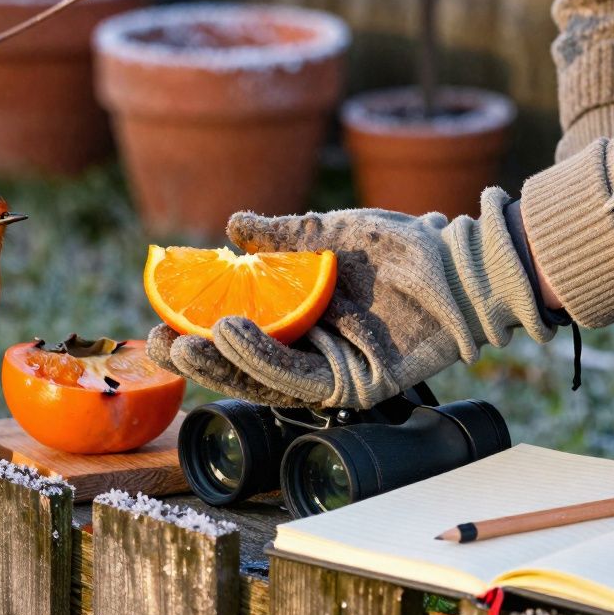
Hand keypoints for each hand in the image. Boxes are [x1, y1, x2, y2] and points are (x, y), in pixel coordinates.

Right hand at [147, 188, 557, 408]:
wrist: (457, 264)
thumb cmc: (403, 246)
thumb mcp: (333, 233)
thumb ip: (284, 236)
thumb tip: (233, 226)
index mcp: (302, 316)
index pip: (240, 331)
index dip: (199, 329)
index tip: (158, 320)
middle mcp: (311, 348)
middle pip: (243, 364)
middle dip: (197, 357)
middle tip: (156, 342)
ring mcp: (331, 370)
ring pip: (263, 379)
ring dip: (221, 361)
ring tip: (186, 339)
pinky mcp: (354, 388)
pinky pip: (299, 381)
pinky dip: (263, 360)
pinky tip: (234, 334)